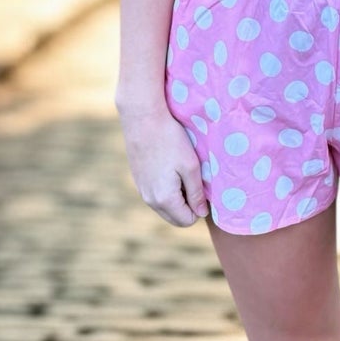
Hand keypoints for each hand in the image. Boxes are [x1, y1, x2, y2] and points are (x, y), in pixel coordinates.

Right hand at [117, 103, 208, 227]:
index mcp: (165, 199)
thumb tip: (201, 213)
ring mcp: (141, 190)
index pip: (187, 221)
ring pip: (164, 207)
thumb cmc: (170, 140)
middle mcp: (150, 200)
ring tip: (181, 171)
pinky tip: (168, 166)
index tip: (202, 187)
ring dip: (176, 197)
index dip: (198, 208)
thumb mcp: (191, 166)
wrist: (142, 119)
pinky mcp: (137, 180)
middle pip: (174, 218)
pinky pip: (155, 194)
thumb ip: (196, 193)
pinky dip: (165, 188)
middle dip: (187, 206)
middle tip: (193, 180)